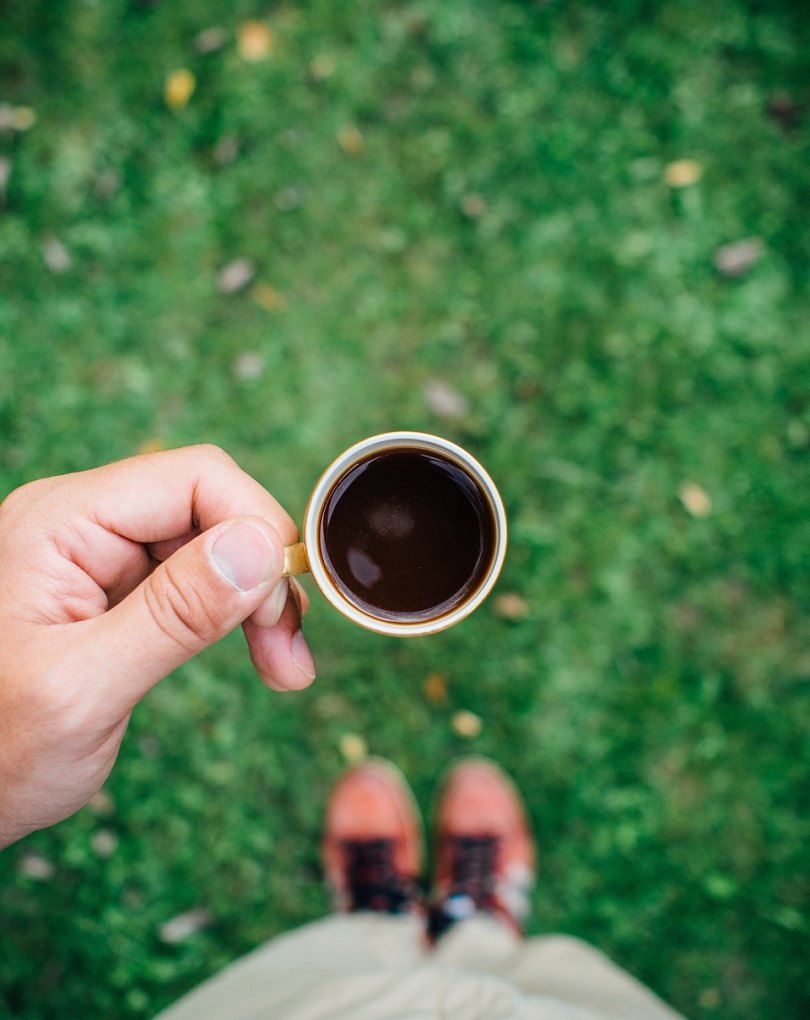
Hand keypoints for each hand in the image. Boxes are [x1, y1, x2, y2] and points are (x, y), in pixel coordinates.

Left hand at [0, 444, 315, 848]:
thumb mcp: (84, 689)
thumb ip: (174, 615)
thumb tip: (262, 547)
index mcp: (61, 523)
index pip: (194, 478)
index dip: (255, 528)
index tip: (277, 608)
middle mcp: (84, 523)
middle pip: (213, 508)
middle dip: (264, 574)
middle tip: (287, 652)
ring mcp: (102, 556)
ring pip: (218, 544)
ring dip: (261, 601)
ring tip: (284, 667)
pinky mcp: (121, 591)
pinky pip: (201, 581)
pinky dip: (240, 617)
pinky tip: (264, 657)